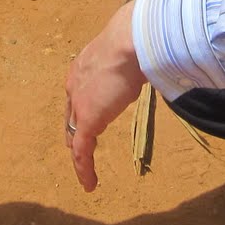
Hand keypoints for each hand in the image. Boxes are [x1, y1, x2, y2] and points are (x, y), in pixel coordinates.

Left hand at [64, 4, 147, 191]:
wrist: (128, 43)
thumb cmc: (135, 41)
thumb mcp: (130, 52)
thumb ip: (134, 60)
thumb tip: (153, 57)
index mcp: (81, 69)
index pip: (77, 95)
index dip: (81, 111)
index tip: (87, 121)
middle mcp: (74, 87)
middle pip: (71, 117)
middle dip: (75, 134)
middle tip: (79, 151)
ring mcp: (79, 105)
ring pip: (75, 137)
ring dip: (80, 156)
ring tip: (85, 173)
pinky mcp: (87, 121)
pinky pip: (82, 151)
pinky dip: (84, 169)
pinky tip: (90, 183)